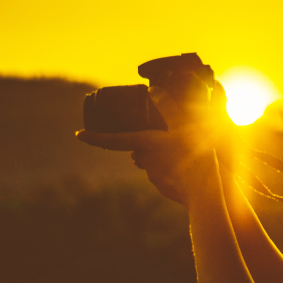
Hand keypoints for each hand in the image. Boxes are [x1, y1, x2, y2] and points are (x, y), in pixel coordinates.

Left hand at [76, 75, 234, 205]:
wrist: (205, 193)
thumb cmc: (195, 156)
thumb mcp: (184, 126)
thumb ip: (168, 106)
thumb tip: (153, 90)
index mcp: (145, 144)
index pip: (112, 140)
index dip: (94, 137)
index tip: (78, 135)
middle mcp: (145, 161)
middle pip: (139, 148)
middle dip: (146, 142)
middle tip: (167, 135)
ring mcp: (155, 177)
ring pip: (153, 161)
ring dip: (164, 155)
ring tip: (185, 149)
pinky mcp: (166, 187)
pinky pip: (166, 174)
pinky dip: (174, 169)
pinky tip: (189, 165)